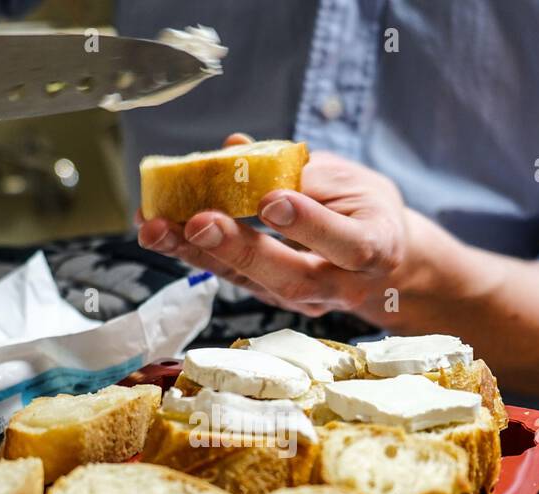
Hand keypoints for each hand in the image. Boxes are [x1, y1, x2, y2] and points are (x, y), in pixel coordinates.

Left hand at [136, 134, 408, 317]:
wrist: (384, 262)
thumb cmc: (366, 210)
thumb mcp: (349, 179)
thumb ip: (298, 169)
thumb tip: (234, 148)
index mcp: (375, 249)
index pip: (345, 243)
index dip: (308, 224)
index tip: (271, 201)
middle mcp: (340, 286)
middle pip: (290, 277)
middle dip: (239, 249)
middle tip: (197, 222)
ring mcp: (304, 300)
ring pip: (251, 284)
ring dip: (198, 255)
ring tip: (155, 229)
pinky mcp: (273, 298)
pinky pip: (234, 278)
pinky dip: (194, 254)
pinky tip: (161, 232)